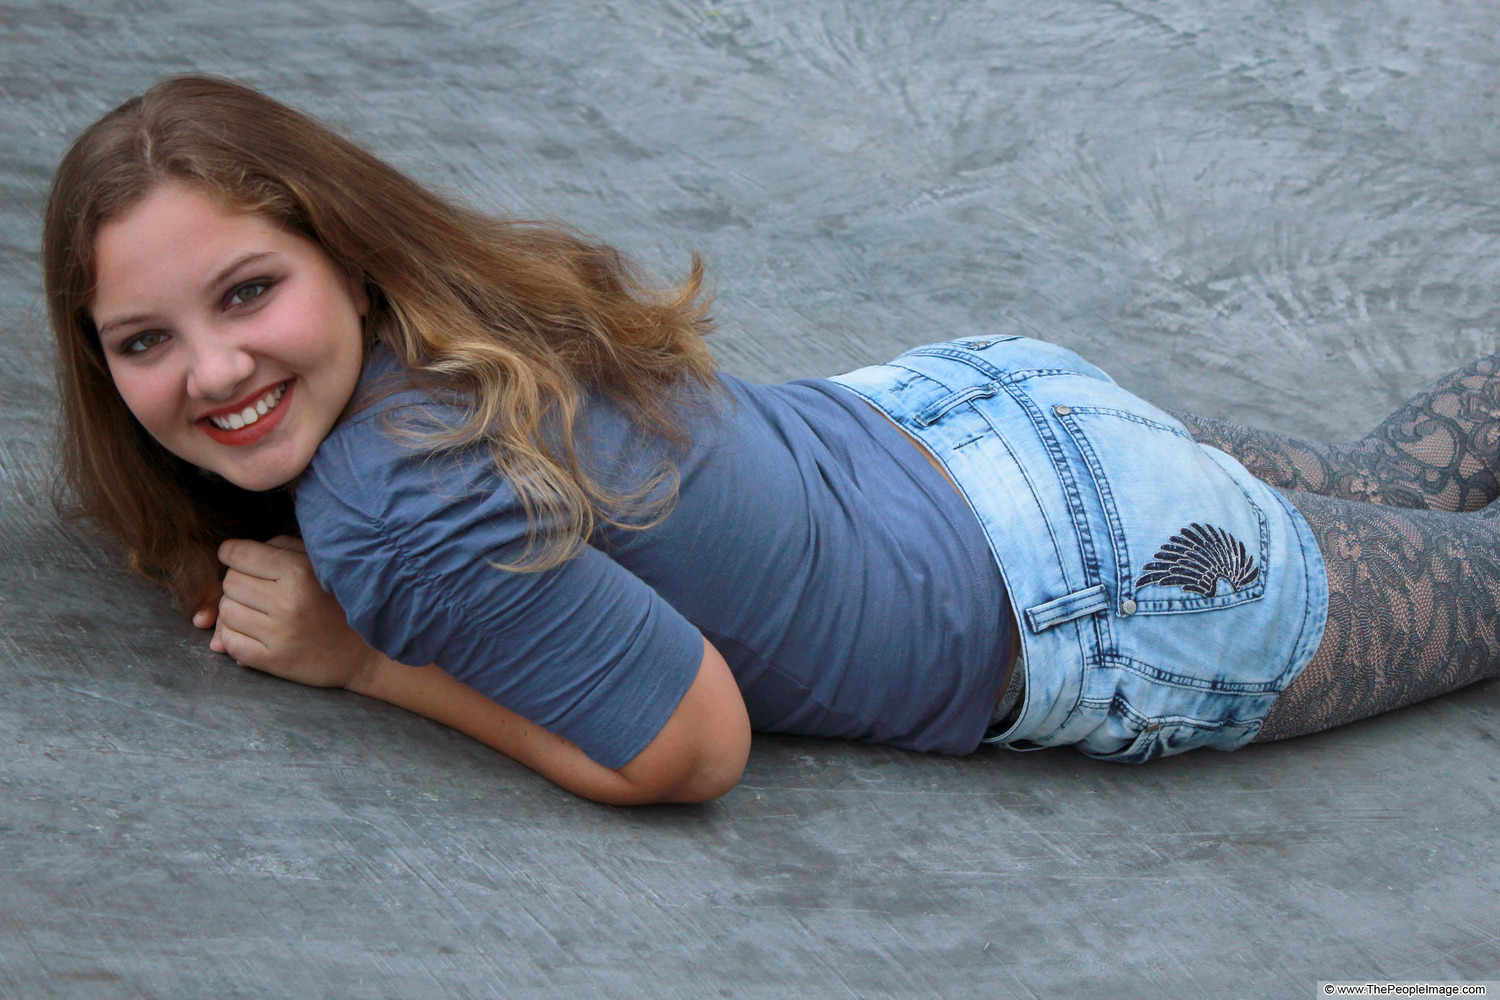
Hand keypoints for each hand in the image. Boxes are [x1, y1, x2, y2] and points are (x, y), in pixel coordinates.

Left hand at [212, 535, 377, 689]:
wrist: (363, 652)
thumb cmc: (337, 601)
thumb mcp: (319, 563)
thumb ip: (281, 547)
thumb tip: (230, 552)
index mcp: (300, 572)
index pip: (240, 554)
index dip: (232, 553)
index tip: (235, 557)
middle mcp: (287, 602)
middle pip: (230, 582)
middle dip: (237, 582)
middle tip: (256, 588)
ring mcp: (279, 634)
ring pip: (226, 611)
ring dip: (235, 609)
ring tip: (257, 611)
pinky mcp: (273, 660)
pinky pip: (230, 642)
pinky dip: (232, 637)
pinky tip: (253, 632)